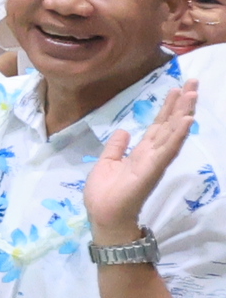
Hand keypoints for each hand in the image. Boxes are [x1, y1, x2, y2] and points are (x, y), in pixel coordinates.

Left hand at [85, 77, 201, 240]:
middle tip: (194, 82)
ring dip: (183, 113)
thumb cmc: (105, 193)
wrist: (103, 216)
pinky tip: (187, 120)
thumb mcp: (107, 162)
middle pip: (170, 124)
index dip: (169, 107)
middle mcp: (153, 154)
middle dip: (182, 103)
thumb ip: (117, 147)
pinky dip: (177, 135)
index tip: (178, 88)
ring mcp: (154, 161)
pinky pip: (167, 150)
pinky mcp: (152, 169)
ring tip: (193, 94)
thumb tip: (124, 130)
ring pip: (172, 132)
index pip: (159, 125)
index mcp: (142, 152)